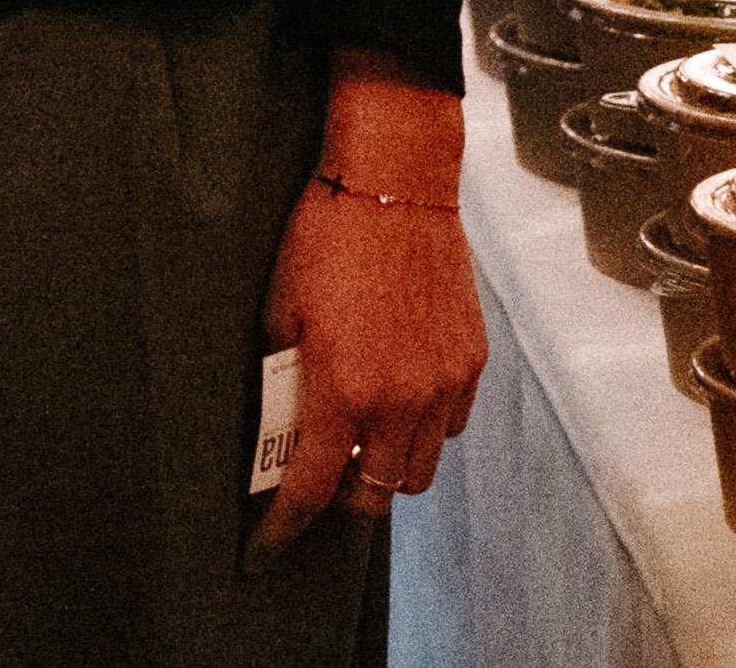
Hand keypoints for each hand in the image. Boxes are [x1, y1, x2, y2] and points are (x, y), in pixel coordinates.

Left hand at [255, 60, 479, 553]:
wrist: (396, 186)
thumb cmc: (325, 239)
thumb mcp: (279, 309)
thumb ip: (284, 375)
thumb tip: (281, 421)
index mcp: (340, 387)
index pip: (309, 486)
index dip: (282, 528)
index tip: (263, 551)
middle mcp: (398, 398)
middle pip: (375, 494)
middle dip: (341, 498)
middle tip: (317, 478)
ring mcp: (442, 384)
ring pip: (417, 471)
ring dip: (385, 469)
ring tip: (357, 439)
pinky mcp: (471, 364)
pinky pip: (448, 428)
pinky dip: (420, 431)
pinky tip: (396, 400)